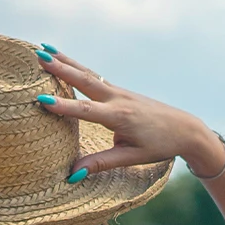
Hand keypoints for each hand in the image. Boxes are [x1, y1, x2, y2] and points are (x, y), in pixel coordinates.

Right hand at [37, 49, 223, 177]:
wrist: (185, 129)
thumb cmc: (160, 145)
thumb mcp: (132, 158)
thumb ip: (101, 163)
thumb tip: (72, 176)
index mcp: (120, 116)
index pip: (86, 110)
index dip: (63, 106)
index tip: (41, 100)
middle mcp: (117, 99)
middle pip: (84, 80)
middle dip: (60, 69)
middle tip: (39, 57)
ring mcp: (119, 92)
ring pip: (88, 73)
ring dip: (65, 61)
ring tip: (44, 49)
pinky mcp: (119, 92)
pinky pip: (93, 76)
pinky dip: (76, 66)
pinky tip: (64, 59)